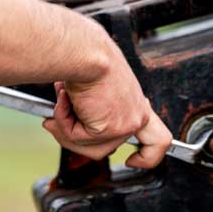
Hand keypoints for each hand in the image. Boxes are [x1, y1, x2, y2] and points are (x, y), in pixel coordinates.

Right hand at [41, 63, 172, 167]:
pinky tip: (64, 98)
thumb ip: (87, 111)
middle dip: (75, 137)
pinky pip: (77, 137)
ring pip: (90, 146)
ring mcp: (125, 124)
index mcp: (136, 102)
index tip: (132, 160)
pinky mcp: (109, 128)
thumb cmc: (89, 57)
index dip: (148, 156)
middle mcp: (136, 115)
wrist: (87, 50)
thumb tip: (60, 127)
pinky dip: (63, 120)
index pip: (157, 138)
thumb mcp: (95, 87)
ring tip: (61, 100)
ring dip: (66, 127)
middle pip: (107, 147)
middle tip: (55, 122)